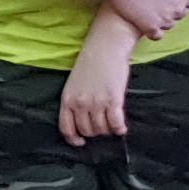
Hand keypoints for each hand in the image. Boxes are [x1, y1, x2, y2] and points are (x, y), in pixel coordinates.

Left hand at [58, 15, 136, 143]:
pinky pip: (116, 123)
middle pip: (87, 131)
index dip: (74, 139)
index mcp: (67, 99)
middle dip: (95, 132)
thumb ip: (76, 101)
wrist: (105, 46)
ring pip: (101, 129)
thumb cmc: (90, 63)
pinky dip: (120, 129)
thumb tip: (84, 120)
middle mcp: (80, 103)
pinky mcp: (113, 100)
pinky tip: (122, 128)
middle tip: (103, 126)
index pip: (66, 128)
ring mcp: (96, 103)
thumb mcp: (74, 83)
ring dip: (108, 130)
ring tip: (113, 124)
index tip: (81, 142)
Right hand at [95, 0, 188, 38]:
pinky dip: (152, 30)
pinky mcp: (149, 27)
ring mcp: (165, 19)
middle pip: (181, 14)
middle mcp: (178, 8)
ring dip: (163, 18)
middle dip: (172, 7)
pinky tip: (145, 18)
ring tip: (149, 6)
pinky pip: (157, 35)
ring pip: (170, 25)